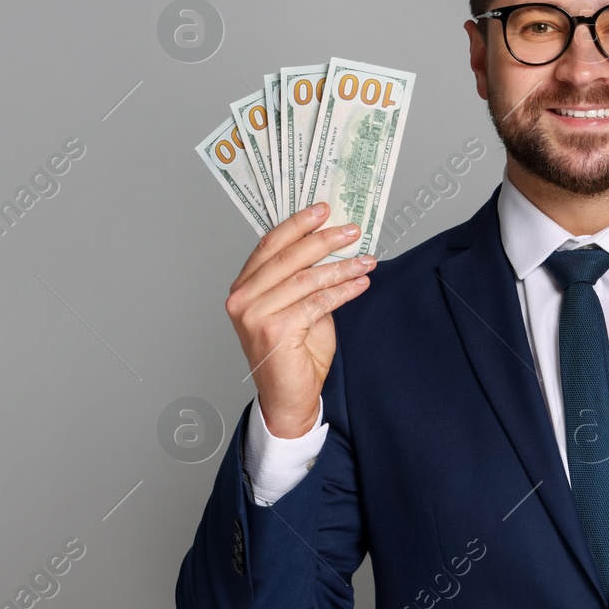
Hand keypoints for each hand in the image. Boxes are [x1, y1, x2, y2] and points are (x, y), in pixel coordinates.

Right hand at [225, 202, 375, 437]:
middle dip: (324, 240)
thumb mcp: (299, 307)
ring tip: (365, 258)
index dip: (297, 224)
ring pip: (306, 279)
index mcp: (243, 288)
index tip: (324, 209)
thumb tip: (333, 245)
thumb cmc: (294, 353)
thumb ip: (306, 279)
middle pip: (288, 257)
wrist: (290, 398)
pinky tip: (361, 283)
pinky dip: (343, 290)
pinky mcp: (275, 330)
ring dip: (341, 266)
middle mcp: (242, 299)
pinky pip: (317, 301)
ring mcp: (255, 315)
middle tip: (351, 230)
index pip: (270, 245)